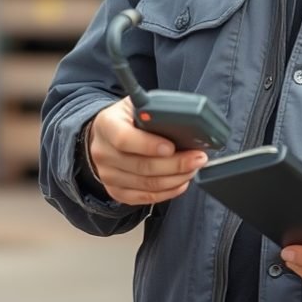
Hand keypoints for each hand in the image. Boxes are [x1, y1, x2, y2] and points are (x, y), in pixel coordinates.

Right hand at [86, 97, 207, 205]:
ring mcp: (107, 175)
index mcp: (107, 125)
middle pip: (142, 166)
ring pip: (146, 184)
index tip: (172, 147)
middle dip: (176, 164)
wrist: (106, 135)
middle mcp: (103, 152)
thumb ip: (155, 110)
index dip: (150, 145)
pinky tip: (181, 182)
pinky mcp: (116, 191)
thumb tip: (185, 119)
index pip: (124, 139)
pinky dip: (167, 192)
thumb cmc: (128, 117)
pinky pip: (144, 197)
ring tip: (193, 168)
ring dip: (176, 178)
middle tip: (197, 158)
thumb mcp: (137, 104)